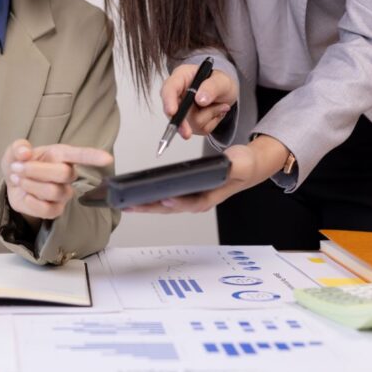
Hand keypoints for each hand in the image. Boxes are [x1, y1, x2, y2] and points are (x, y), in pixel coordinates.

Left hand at [2, 138, 113, 221]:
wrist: (12, 181)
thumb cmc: (20, 162)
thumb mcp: (15, 150)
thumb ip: (19, 147)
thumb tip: (25, 152)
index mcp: (61, 155)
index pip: (81, 155)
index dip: (94, 157)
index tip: (108, 159)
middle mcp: (67, 174)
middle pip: (63, 173)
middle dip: (35, 170)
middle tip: (17, 167)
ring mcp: (63, 194)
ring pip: (52, 191)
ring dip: (29, 184)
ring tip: (19, 179)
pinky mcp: (55, 210)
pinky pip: (46, 209)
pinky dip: (30, 201)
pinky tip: (25, 195)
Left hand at [126, 136, 289, 213]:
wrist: (247, 166)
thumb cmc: (243, 165)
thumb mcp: (242, 163)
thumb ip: (234, 167)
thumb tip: (225, 168)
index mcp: (212, 196)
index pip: (193, 203)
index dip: (179, 203)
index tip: (164, 199)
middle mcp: (198, 200)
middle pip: (172, 207)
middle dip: (150, 207)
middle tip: (129, 205)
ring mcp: (190, 198)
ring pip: (165, 205)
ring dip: (145, 205)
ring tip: (124, 203)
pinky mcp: (184, 192)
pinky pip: (164, 197)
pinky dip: (150, 197)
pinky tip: (134, 195)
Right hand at [161, 65, 237, 137]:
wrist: (226, 94)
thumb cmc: (220, 83)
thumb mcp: (222, 80)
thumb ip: (212, 86)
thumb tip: (200, 99)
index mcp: (181, 78)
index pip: (169, 88)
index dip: (168, 100)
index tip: (172, 111)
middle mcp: (178, 95)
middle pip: (173, 112)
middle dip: (182, 123)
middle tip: (187, 133)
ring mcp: (183, 110)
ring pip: (191, 123)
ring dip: (210, 116)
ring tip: (220, 106)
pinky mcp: (189, 123)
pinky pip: (200, 129)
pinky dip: (212, 122)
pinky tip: (216, 112)